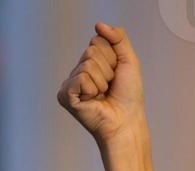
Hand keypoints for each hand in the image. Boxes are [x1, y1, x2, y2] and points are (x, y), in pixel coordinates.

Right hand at [56, 22, 145, 147]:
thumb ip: (118, 38)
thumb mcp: (129, 61)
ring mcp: (70, 83)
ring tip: (103, 95)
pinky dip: (93, 88)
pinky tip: (93, 100)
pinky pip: (81, 78)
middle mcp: (78, 71)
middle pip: (92, 52)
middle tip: (111, 87)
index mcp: (91, 63)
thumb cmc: (129, 96)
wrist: (127, 121)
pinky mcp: (65, 95)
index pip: (97, 42)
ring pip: (87, 64)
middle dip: (108, 69)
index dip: (113, 58)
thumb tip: (99, 25)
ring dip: (103, 81)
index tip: (117, 75)